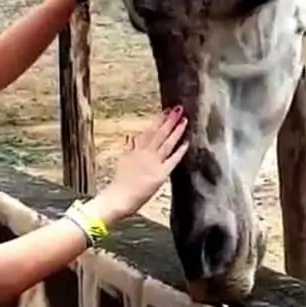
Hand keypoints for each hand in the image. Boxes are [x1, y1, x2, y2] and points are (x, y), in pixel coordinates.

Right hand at [88, 106, 188, 224]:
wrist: (119, 198)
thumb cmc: (120, 182)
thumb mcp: (123, 160)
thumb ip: (129, 148)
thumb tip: (131, 136)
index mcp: (137, 149)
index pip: (150, 130)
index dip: (159, 120)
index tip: (166, 110)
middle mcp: (146, 153)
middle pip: (159, 133)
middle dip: (169, 120)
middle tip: (178, 108)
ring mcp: (154, 163)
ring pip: (167, 143)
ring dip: (176, 131)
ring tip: (184, 119)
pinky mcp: (161, 174)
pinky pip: (173, 160)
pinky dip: (180, 151)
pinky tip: (187, 142)